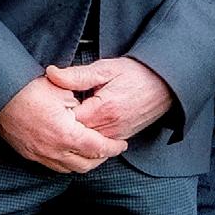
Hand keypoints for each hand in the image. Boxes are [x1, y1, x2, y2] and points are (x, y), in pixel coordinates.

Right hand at [0, 73, 128, 172]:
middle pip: (86, 165)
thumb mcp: (63, 91)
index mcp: (66, 133)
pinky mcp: (29, 155)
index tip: (121, 144)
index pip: (97, 148)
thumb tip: (89, 116)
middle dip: (100, 158)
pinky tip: (70, 152)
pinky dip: (66, 162)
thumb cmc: (30, 88)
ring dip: (83, 162)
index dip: (112, 147)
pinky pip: (53, 166)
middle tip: (108, 148)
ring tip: (91, 151)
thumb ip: (81, 108)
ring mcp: (40, 155)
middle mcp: (53, 150)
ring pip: (69, 169)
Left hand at [45, 56, 175, 143]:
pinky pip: (99, 146)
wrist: (166, 84)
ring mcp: (117, 137)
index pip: (67, 122)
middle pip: (75, 137)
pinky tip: (80, 129)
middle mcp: (110, 129)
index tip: (48, 105)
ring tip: (63, 123)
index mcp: (102, 110)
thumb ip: (77, 75)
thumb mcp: (105, 68)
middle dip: (62, 127)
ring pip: (86, 145)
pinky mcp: (122, 139)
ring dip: (74, 135)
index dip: (55, 114)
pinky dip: (88, 139)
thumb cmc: (136, 73)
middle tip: (51, 115)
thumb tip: (52, 74)